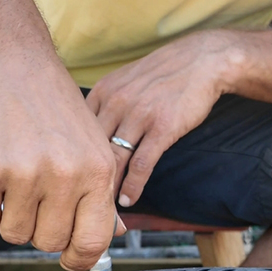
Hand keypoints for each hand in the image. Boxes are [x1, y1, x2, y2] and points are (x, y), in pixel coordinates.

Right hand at [0, 54, 123, 270]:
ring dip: (7, 217)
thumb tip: (114, 234)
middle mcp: (66, 174)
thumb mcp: (92, 143)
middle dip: (37, 228)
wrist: (7, 57)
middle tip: (30, 196)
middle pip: (49, 242)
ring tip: (10, 178)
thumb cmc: (48, 102)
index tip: (67, 258)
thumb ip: (101, 191)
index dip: (79, 258)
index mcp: (99, 170)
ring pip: (13, 234)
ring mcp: (25, 172)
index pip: (95, 241)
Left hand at [87, 31, 240, 206]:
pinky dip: (133, 185)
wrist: (202, 60)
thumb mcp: (125, 80)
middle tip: (79, 203)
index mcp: (102, 92)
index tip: (69, 180)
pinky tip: (128, 199)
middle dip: (84, 179)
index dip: (72, 160)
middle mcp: (116, 102)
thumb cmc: (163, 74)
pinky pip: (141, 164)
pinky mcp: (162, 127)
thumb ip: (105, 105)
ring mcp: (139, 115)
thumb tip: (87, 135)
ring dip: (106, 188)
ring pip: (114, 160)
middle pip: (91, 150)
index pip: (77, 133)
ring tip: (102, 210)